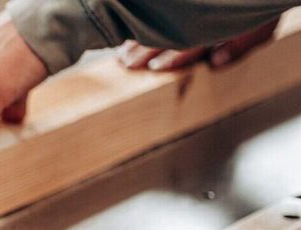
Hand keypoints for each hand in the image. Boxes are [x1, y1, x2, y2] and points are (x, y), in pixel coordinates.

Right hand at [117, 19, 277, 70]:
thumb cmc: (259, 4)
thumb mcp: (260, 28)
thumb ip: (239, 47)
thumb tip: (215, 64)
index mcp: (216, 25)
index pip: (189, 43)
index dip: (172, 58)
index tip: (154, 69)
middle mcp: (196, 14)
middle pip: (166, 34)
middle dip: (144, 50)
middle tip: (126, 64)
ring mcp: (188, 8)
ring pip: (156, 22)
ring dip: (138, 39)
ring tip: (123, 53)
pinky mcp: (180, 4)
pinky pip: (158, 10)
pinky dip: (141, 25)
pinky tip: (129, 37)